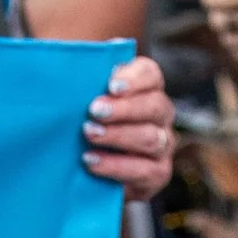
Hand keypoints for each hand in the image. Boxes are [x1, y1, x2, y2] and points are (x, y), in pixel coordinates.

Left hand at [82, 49, 174, 198]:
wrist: (87, 173)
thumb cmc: (85, 124)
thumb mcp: (82, 101)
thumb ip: (85, 82)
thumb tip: (75, 64)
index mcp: (146, 88)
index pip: (150, 74)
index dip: (133, 79)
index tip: (111, 86)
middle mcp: (160, 114)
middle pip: (154, 106)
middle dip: (123, 109)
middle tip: (93, 111)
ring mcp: (163, 144)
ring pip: (151, 138)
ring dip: (118, 136)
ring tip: (89, 134)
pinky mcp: (157, 173)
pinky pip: (145, 170)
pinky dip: (117, 166)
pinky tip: (92, 161)